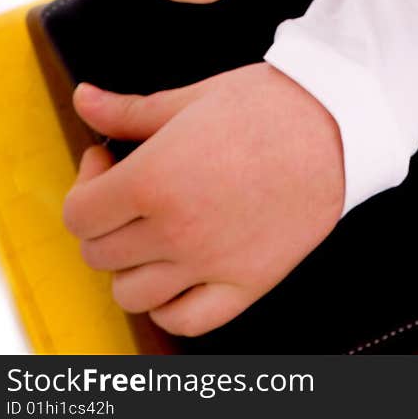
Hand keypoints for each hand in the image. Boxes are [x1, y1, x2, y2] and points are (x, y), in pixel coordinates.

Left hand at [62, 64, 344, 335]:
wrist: (337, 124)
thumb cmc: (268, 105)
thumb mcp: (190, 98)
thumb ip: (128, 110)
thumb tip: (84, 98)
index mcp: (154, 180)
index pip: (80, 214)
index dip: (84, 185)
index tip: (105, 162)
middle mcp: (175, 230)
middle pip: (99, 253)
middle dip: (104, 220)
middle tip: (129, 190)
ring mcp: (209, 264)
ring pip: (132, 293)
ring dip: (130, 264)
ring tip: (152, 231)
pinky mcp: (245, 283)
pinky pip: (184, 320)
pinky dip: (169, 305)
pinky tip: (178, 272)